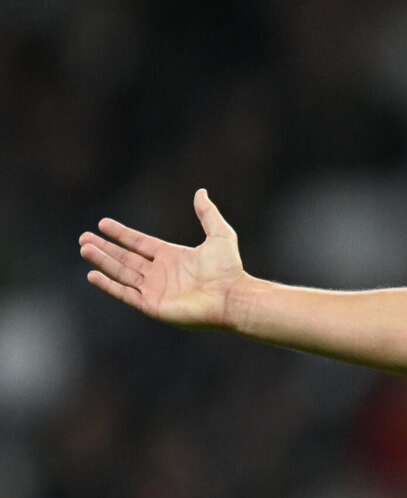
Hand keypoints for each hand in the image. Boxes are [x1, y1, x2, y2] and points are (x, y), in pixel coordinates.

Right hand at [79, 189, 245, 329]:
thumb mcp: (220, 234)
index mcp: (172, 256)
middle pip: (125, 258)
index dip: (121, 234)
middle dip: (104, 248)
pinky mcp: (152, 305)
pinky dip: (108, 285)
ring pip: (121, 273)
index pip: (140, 243)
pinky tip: (92, 274)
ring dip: (102, 261)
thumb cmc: (229, 269)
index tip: (102, 224)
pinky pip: (125, 294)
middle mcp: (160, 273)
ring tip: (84, 249)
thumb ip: (207, 213)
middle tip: (83, 237)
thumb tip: (201, 191)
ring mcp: (155, 290)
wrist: (232, 297)